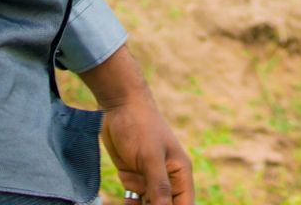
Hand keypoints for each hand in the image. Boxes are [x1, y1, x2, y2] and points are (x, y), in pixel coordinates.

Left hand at [80, 47, 192, 204]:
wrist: (120, 105)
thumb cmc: (141, 126)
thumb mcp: (150, 158)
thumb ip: (159, 188)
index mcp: (180, 174)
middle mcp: (167, 180)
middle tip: (140, 202)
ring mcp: (149, 179)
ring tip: (132, 198)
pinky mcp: (133, 178)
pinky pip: (133, 201)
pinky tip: (121, 202)